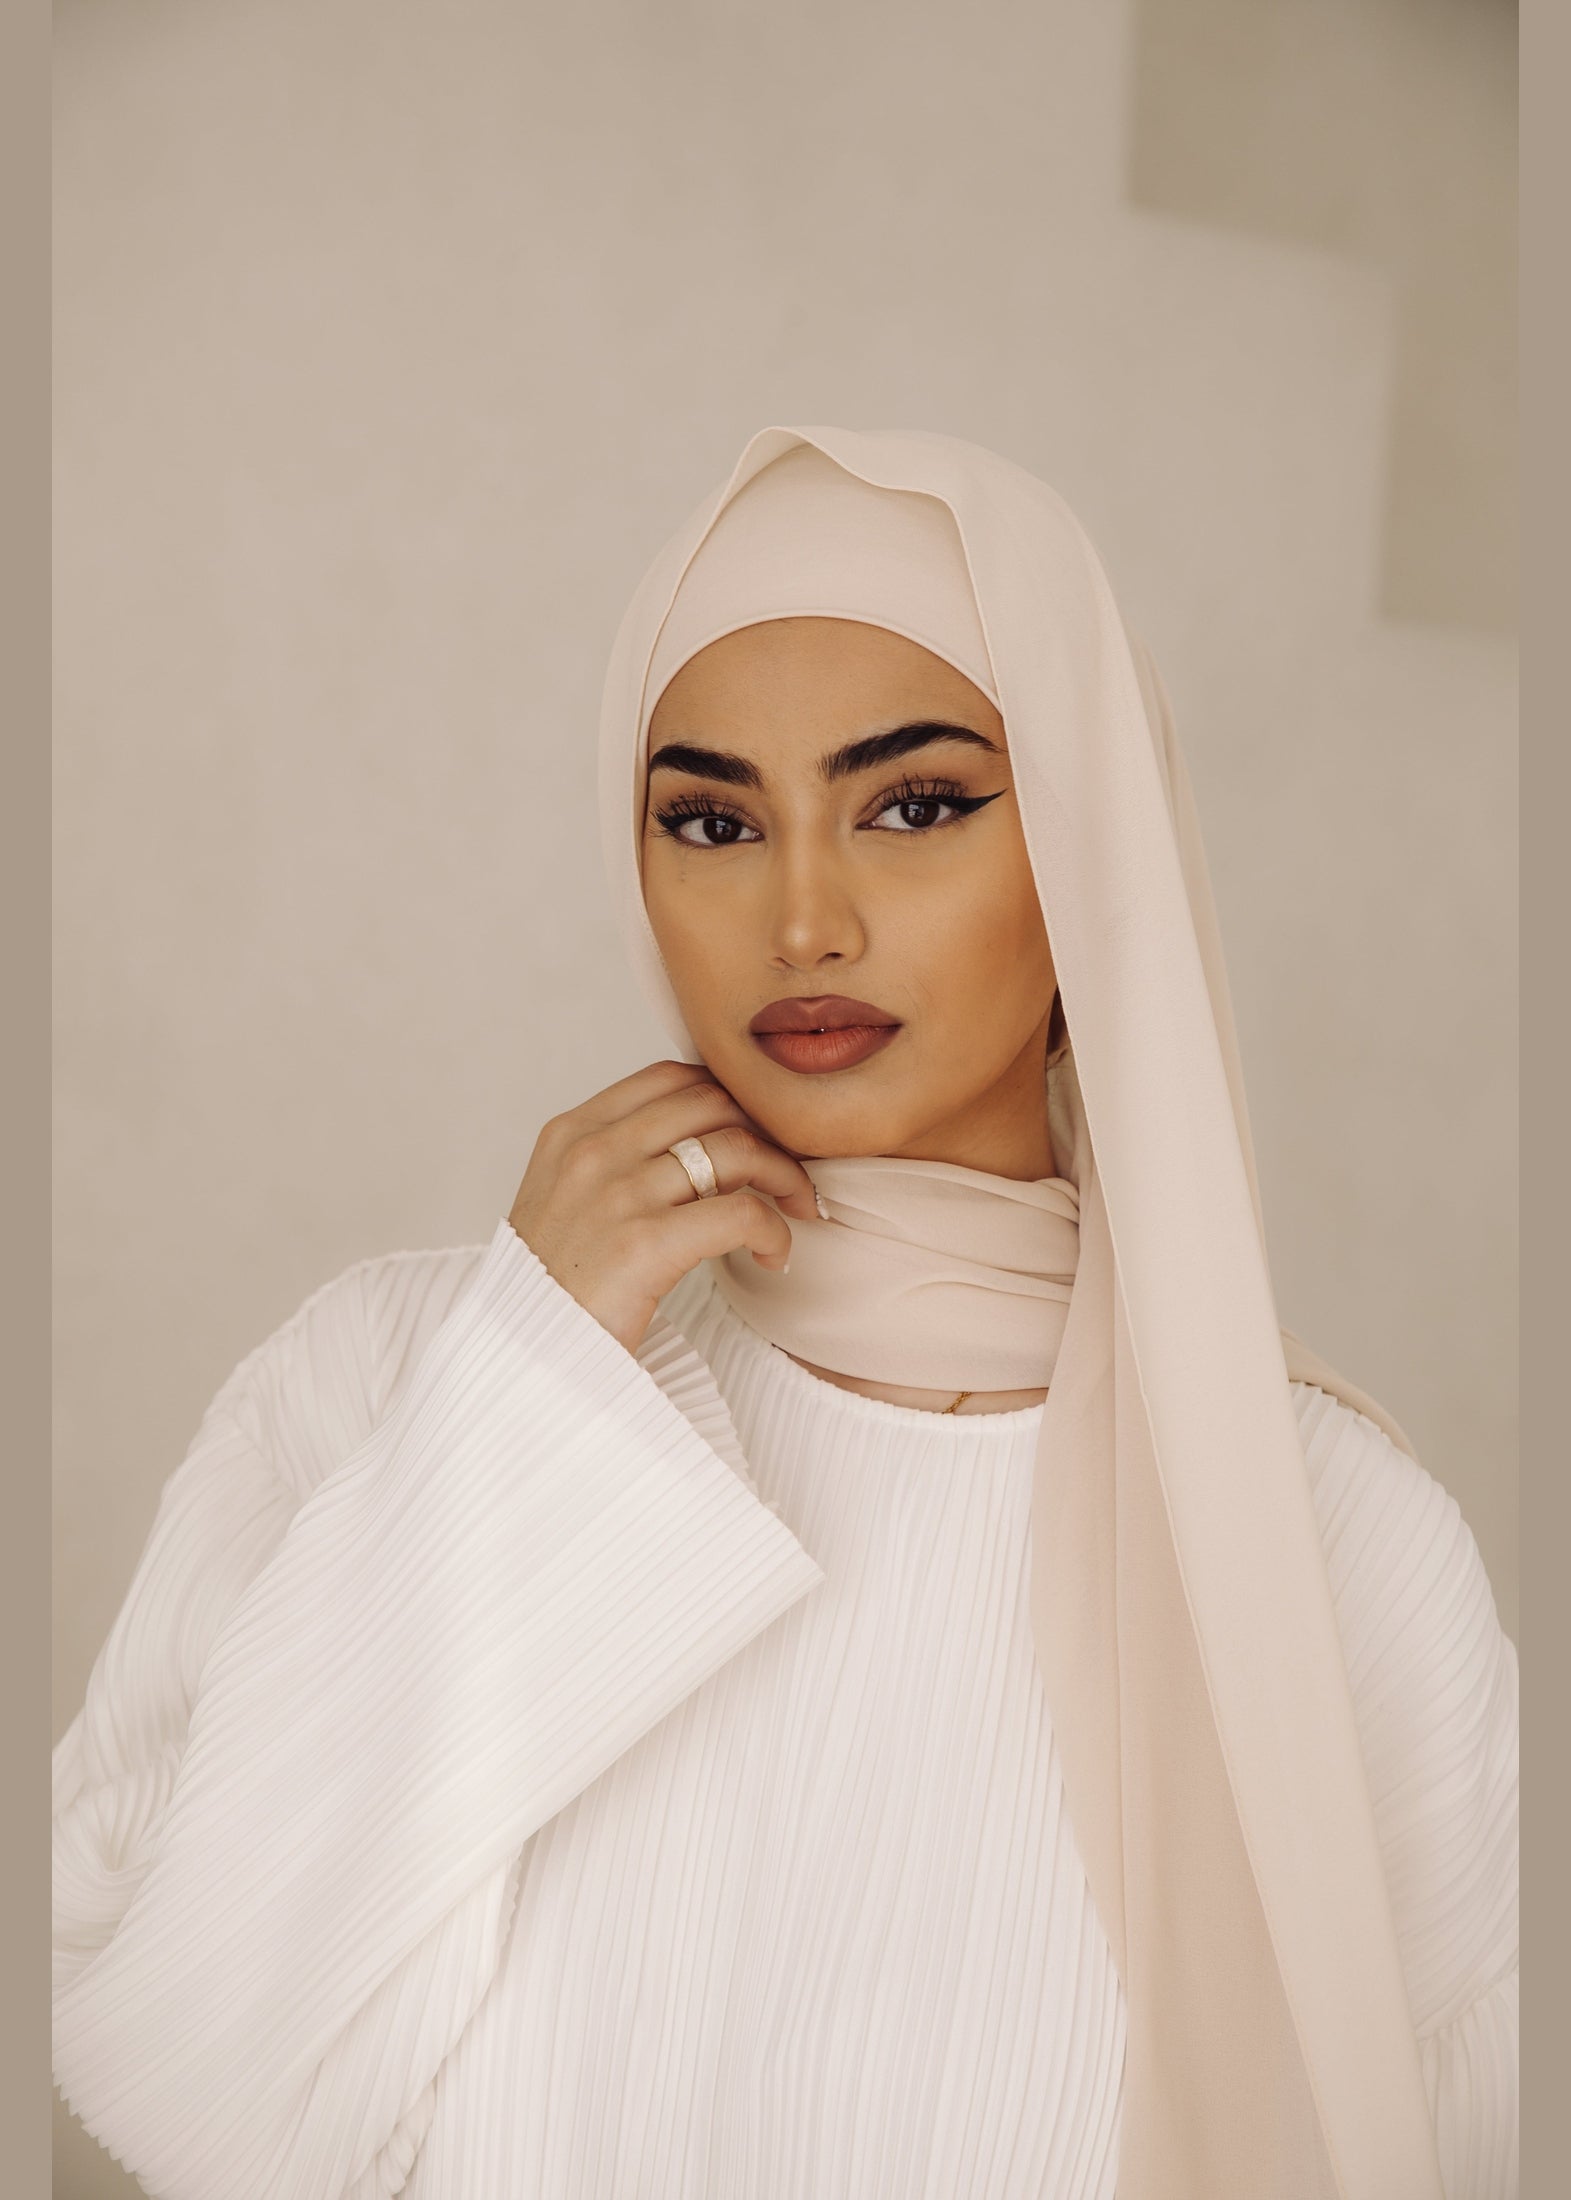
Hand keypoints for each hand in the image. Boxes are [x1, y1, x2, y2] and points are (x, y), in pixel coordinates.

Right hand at [507, 1059, 819, 1356]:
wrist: (522, 1358)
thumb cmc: (556, 1286)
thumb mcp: (565, 1199)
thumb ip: (615, 1159)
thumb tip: (698, 1137)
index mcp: (571, 1133)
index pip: (671, 1078)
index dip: (728, 1097)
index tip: (755, 1132)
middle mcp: (591, 1152)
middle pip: (711, 1103)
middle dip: (765, 1131)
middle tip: (786, 1170)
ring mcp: (616, 1195)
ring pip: (736, 1149)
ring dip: (785, 1176)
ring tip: (797, 1208)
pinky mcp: (643, 1245)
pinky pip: (741, 1213)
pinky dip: (775, 1231)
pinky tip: (774, 1255)